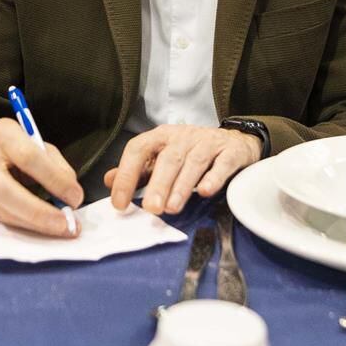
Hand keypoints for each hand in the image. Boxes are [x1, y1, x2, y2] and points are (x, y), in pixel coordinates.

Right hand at [0, 118, 82, 236]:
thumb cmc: (13, 148)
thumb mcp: (36, 142)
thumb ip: (55, 163)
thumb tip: (70, 191)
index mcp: (3, 134)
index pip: (28, 157)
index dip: (54, 179)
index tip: (75, 197)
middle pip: (6, 191)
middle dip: (40, 212)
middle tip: (66, 223)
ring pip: (3, 211)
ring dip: (36, 225)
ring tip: (61, 229)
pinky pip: (4, 221)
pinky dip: (28, 228)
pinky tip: (45, 230)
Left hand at [103, 125, 261, 215]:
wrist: (236, 141)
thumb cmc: (194, 152)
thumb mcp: (163, 157)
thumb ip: (138, 171)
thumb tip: (109, 181)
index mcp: (161, 136)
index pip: (138, 150)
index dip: (126, 175)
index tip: (119, 203)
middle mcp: (183, 137)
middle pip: (167, 158)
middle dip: (158, 184)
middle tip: (151, 209)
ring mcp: (208, 143)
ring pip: (193, 162)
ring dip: (182, 186)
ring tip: (172, 208)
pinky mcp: (231, 152)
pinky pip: (222, 164)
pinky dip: (214, 177)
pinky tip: (205, 192)